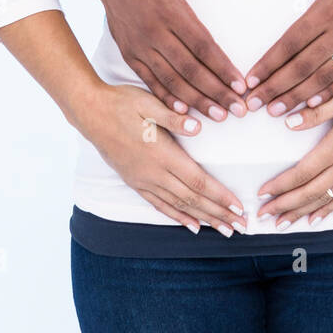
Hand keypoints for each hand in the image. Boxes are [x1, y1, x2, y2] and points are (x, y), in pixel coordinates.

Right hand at [83, 0, 249, 119]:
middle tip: (238, 110)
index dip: (222, 66)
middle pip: (189, 68)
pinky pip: (150, 80)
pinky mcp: (129, 52)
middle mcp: (152, 30)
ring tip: (218, 116)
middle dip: (215, 92)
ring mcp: (138, 44)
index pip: (201, 44)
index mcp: (168, 7)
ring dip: (195, 100)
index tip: (242, 84)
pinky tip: (184, 113)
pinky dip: (166, 98)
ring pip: (170, 79)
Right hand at [84, 83, 246, 236]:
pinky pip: (159, 205)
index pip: (198, 181)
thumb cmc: (121, 103)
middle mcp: (154, 173)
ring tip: (224, 230)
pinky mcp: (134, 182)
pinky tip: (192, 226)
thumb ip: (173, 117)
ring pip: (179, 206)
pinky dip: (178, 217)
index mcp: (162, 154)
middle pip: (193, 199)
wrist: (90, 113)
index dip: (220, 196)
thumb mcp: (148, 102)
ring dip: (204, 219)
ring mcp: (143, 180)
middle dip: (219, 214)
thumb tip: (197, 126)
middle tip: (241, 226)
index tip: (239, 207)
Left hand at [244, 0, 332, 114]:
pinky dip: (330, 93)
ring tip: (277, 112)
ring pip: (324, 77)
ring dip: (299, 96)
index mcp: (328, 8)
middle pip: (304, 66)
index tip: (250, 80)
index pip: (291, 42)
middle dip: (276, 87)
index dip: (269, 63)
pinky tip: (313, 105)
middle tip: (254, 104)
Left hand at [256, 74, 332, 227]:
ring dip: (302, 212)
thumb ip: (316, 113)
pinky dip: (329, 210)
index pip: (302, 173)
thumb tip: (288, 123)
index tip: (262, 194)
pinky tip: (316, 218)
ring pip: (326, 199)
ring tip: (283, 223)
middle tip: (263, 216)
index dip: (280, 186)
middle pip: (310, 192)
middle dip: (285, 206)